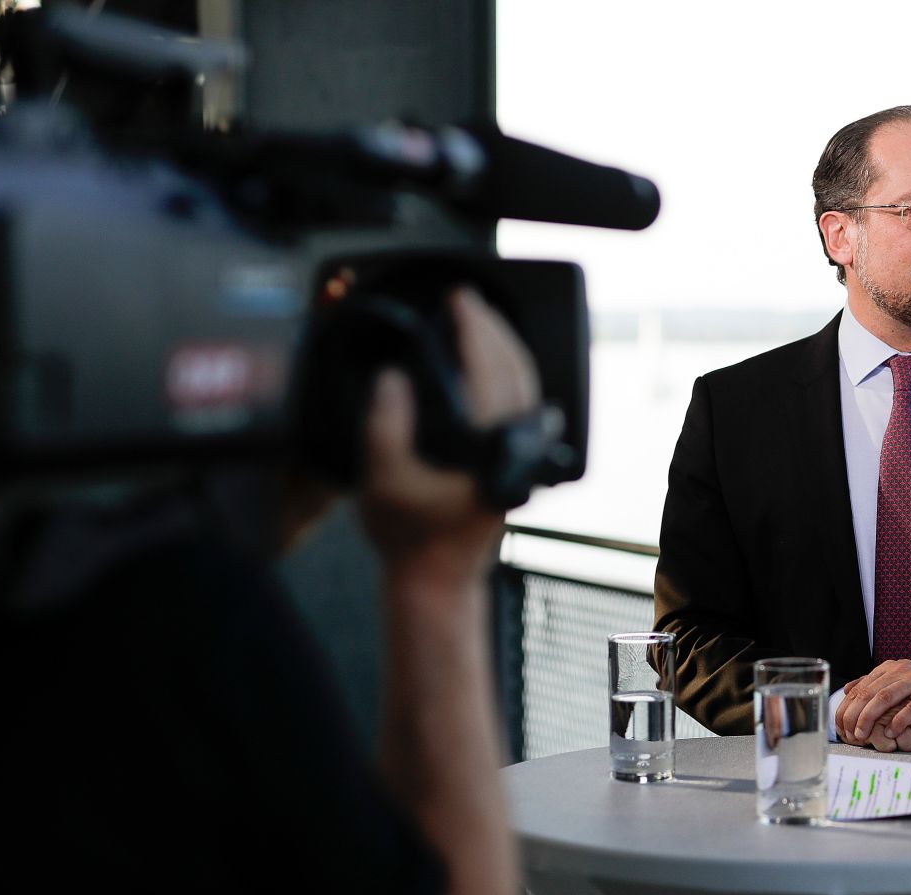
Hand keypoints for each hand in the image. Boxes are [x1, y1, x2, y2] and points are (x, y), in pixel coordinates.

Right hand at [358, 287, 538, 579]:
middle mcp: (513, 446)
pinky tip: (489, 366)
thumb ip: (385, 424)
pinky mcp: (516, 463)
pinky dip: (508, 374)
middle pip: (517, 370)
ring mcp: (520, 455)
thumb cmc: (410, 534)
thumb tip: (392, 379)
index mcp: (487, 445)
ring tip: (479, 322)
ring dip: (504, 348)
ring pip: (526, 386)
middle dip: (493, 328)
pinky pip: (521, 404)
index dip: (474, 329)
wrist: (436, 578)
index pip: (489, 370)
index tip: (459, 301)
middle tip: (467, 301)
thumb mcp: (384, 478)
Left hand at [835, 662, 910, 751]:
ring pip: (887, 697)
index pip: (862, 687)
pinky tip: (891, 733)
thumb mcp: (897, 684)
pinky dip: (899, 721)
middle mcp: (903, 670)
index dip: (848, 707)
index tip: (840, 726)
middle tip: (849, 733)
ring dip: (871, 718)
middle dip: (856, 714)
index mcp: (890, 668)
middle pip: (871, 692)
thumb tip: (847, 690)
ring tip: (863, 734)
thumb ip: (874, 685)